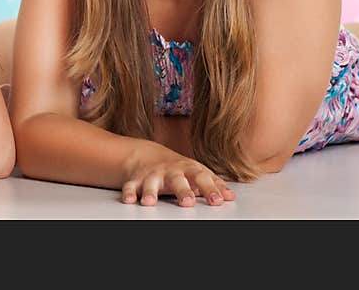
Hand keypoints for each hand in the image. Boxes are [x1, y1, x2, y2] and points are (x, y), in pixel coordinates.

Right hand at [121, 143, 235, 206]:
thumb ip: (213, 184)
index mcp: (188, 169)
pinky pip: (130, 186)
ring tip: (149, 202)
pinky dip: (128, 192)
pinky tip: (128, 199)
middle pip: (177, 180)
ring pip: (150, 183)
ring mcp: (153, 175)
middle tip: (187, 201)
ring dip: (150, 192)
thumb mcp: (197, 173)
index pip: (202, 178)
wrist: (149, 157)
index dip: (210, 189)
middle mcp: (170, 172)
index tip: (217, 201)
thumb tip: (230, 196)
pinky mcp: (136, 180)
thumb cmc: (179, 169)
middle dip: (182, 190)